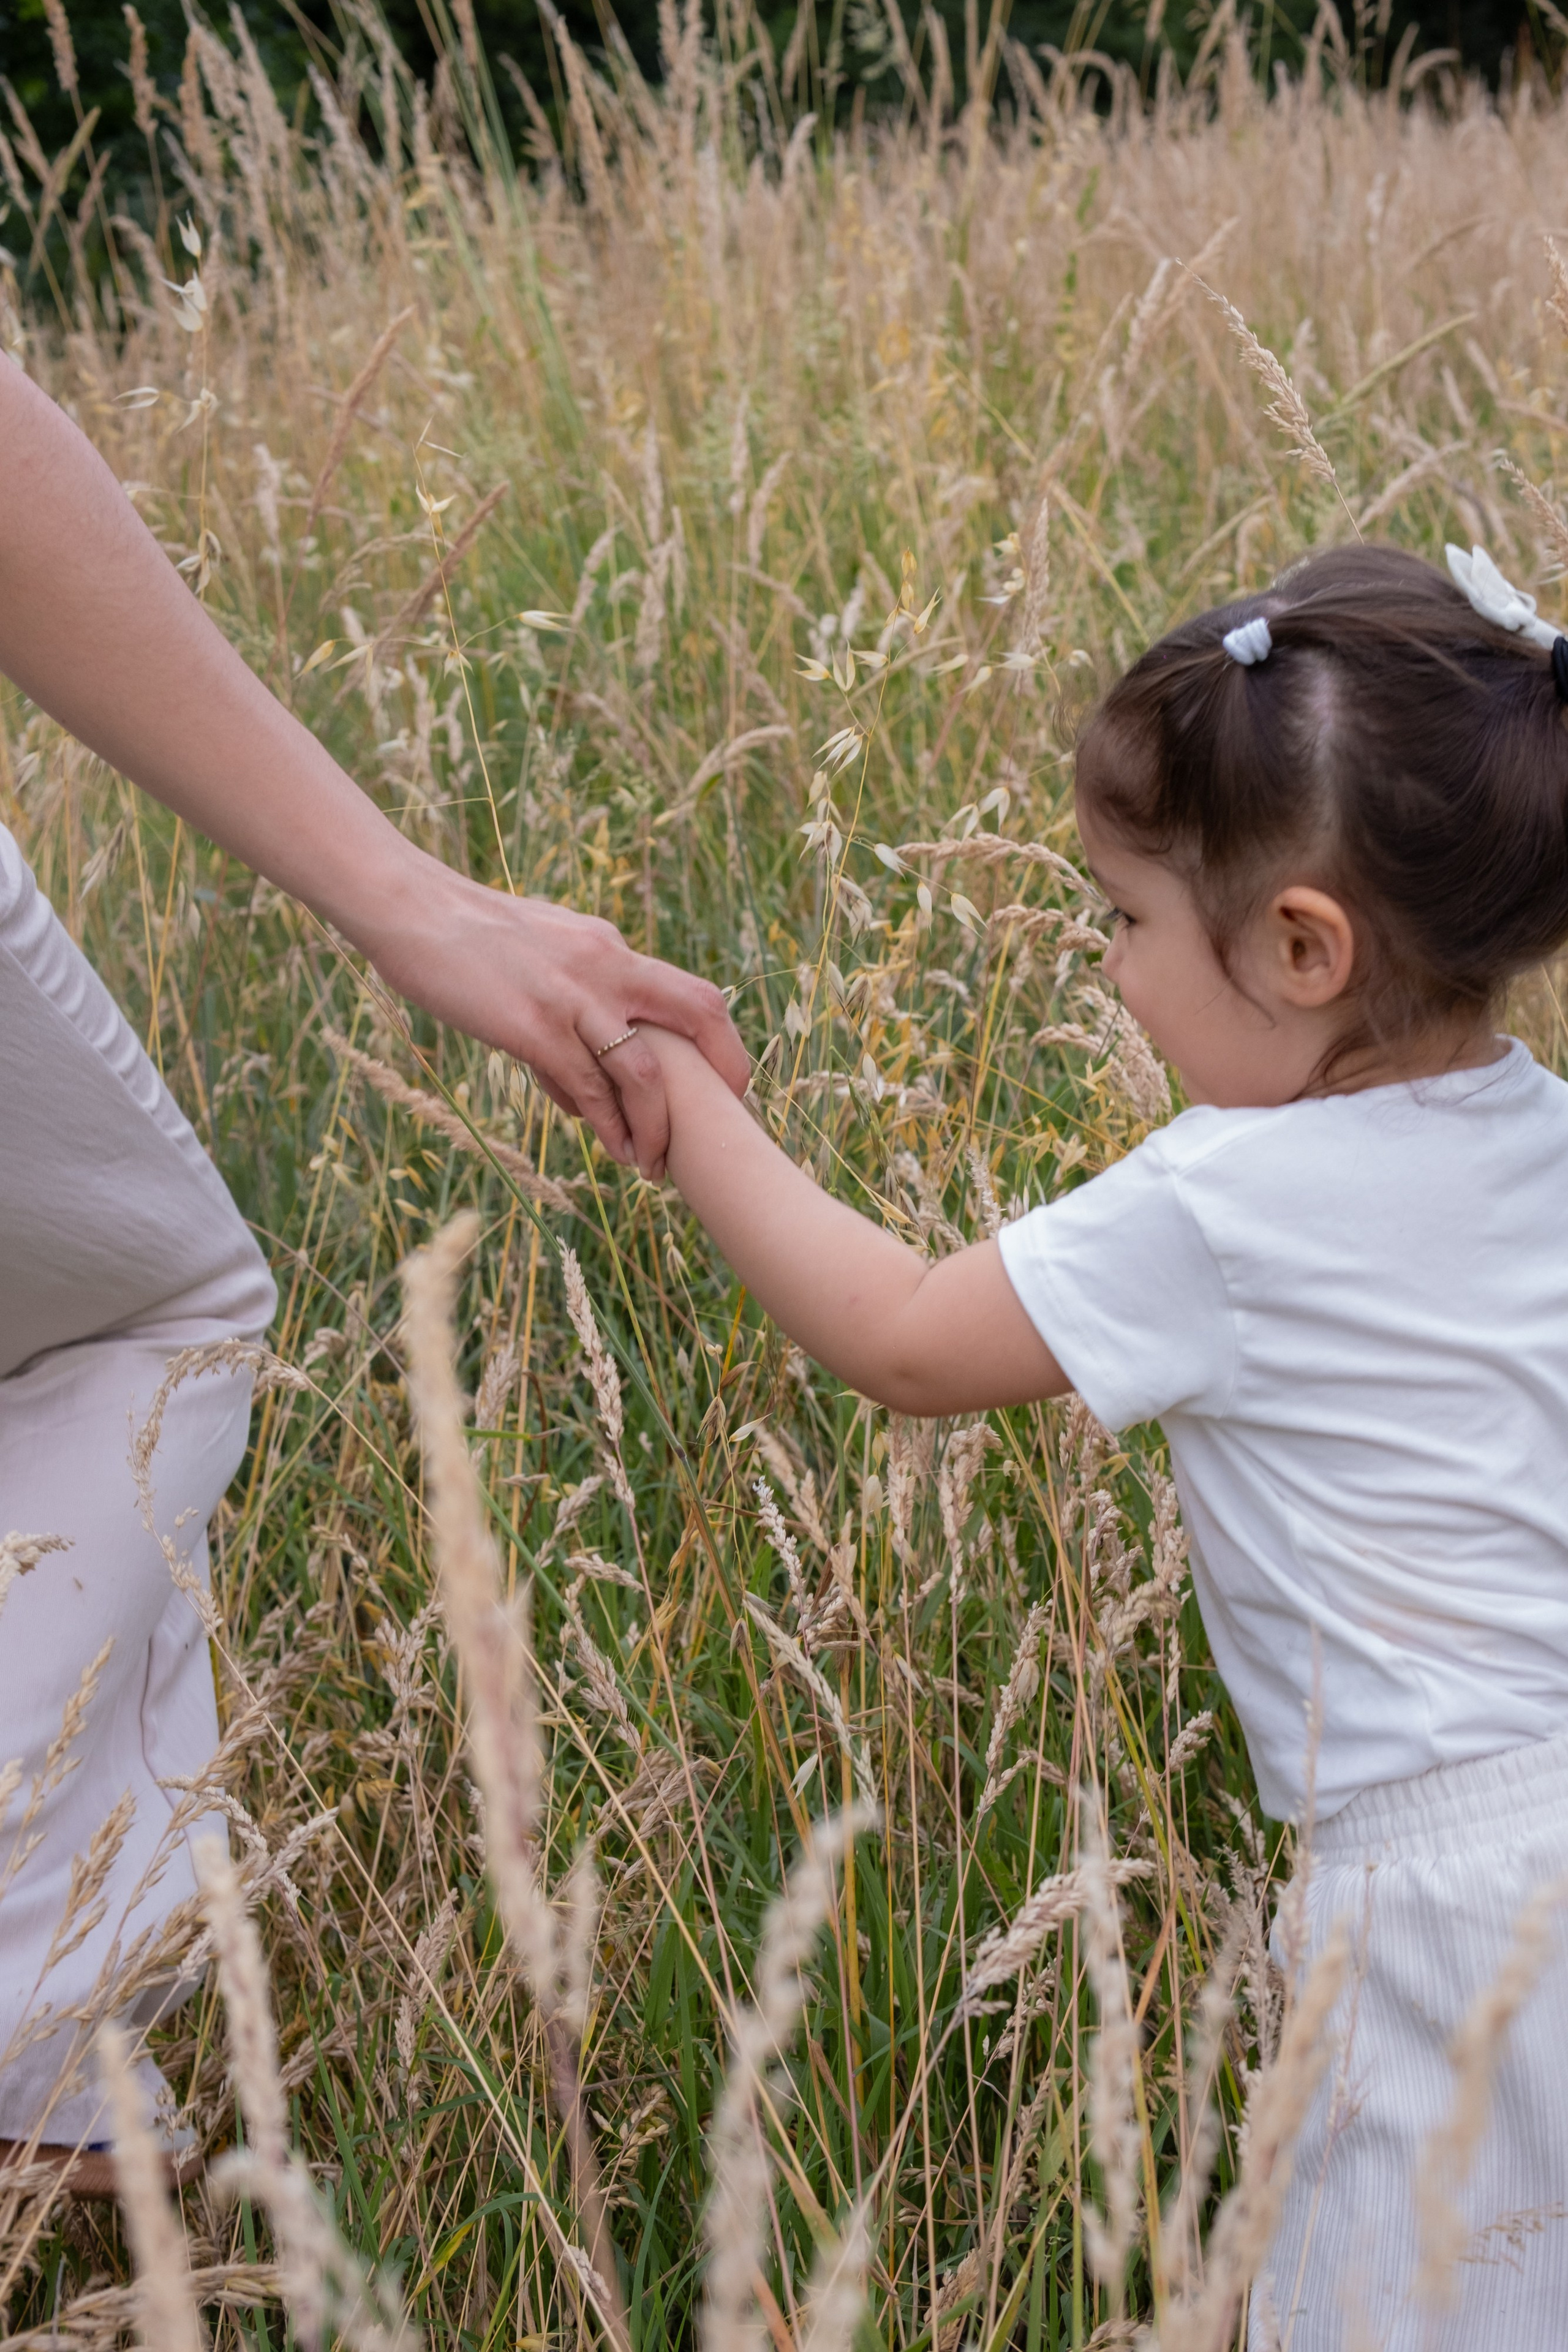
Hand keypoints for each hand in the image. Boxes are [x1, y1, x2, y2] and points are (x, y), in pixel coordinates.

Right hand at [357, 866, 749, 1179]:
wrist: (410, 908)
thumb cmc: (466, 940)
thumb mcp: (539, 961)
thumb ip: (572, 1013)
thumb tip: (583, 1090)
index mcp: (610, 948)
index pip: (690, 993)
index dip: (719, 1042)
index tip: (720, 1087)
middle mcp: (607, 965)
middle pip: (700, 1012)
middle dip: (726, 1070)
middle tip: (722, 1124)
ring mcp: (573, 996)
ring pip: (645, 1071)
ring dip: (658, 1125)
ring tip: (654, 1163)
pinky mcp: (533, 1027)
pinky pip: (587, 1088)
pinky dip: (608, 1125)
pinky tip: (614, 1149)